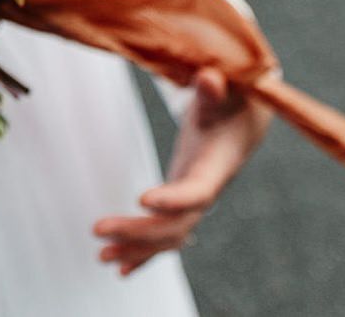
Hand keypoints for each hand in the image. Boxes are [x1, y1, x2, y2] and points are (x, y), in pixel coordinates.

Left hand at [93, 67, 270, 277]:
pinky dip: (145, 253)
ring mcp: (194, 199)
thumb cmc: (234, 98)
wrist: (247, 118)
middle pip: (176, 223)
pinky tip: (121, 267)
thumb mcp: (227, 89)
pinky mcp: (182, 201)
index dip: (173, 199)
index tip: (143, 199)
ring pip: (169, 235)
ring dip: (136, 248)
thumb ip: (215, 88)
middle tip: (98, 229)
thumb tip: (209, 77)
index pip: (197, 190)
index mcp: (218, 164)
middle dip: (139, 231)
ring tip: (102, 255)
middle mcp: (207, 188)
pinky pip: (166, 235)